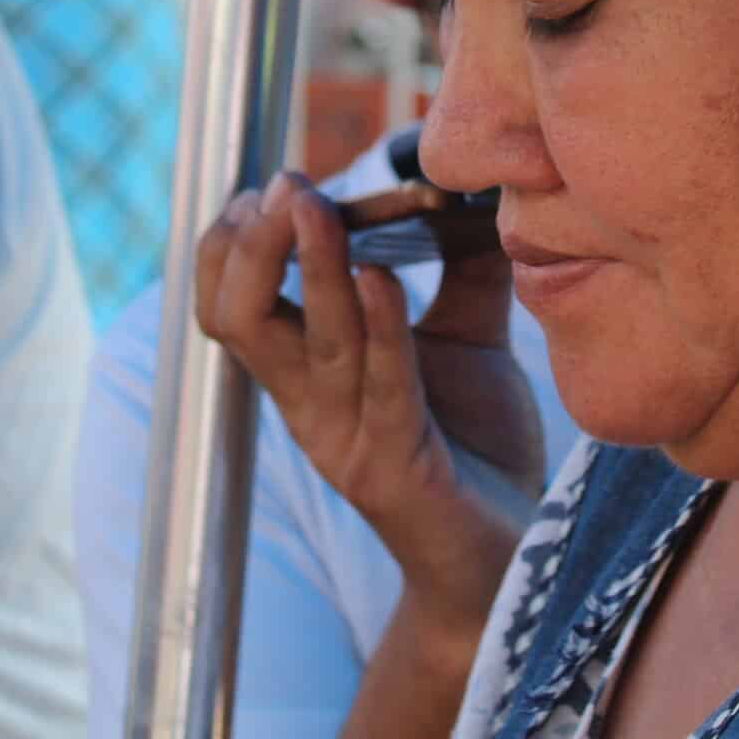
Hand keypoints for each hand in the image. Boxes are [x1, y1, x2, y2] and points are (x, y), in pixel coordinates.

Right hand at [198, 173, 543, 631]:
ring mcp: (348, 439)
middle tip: (283, 187)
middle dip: (250, 246)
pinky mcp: (398, 469)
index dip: (232, 243)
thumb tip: (469, 185)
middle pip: (236, 318)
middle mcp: (309, 405)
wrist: (509, 554)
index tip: (269, 184)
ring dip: (315, 268)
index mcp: (305, 372)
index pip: (229, 302)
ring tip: (317, 207)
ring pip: (310, 343)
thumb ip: (457, 266)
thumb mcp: (463, 338)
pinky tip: (381, 280)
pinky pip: (382, 390)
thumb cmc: (474, 440)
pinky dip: (379, 331)